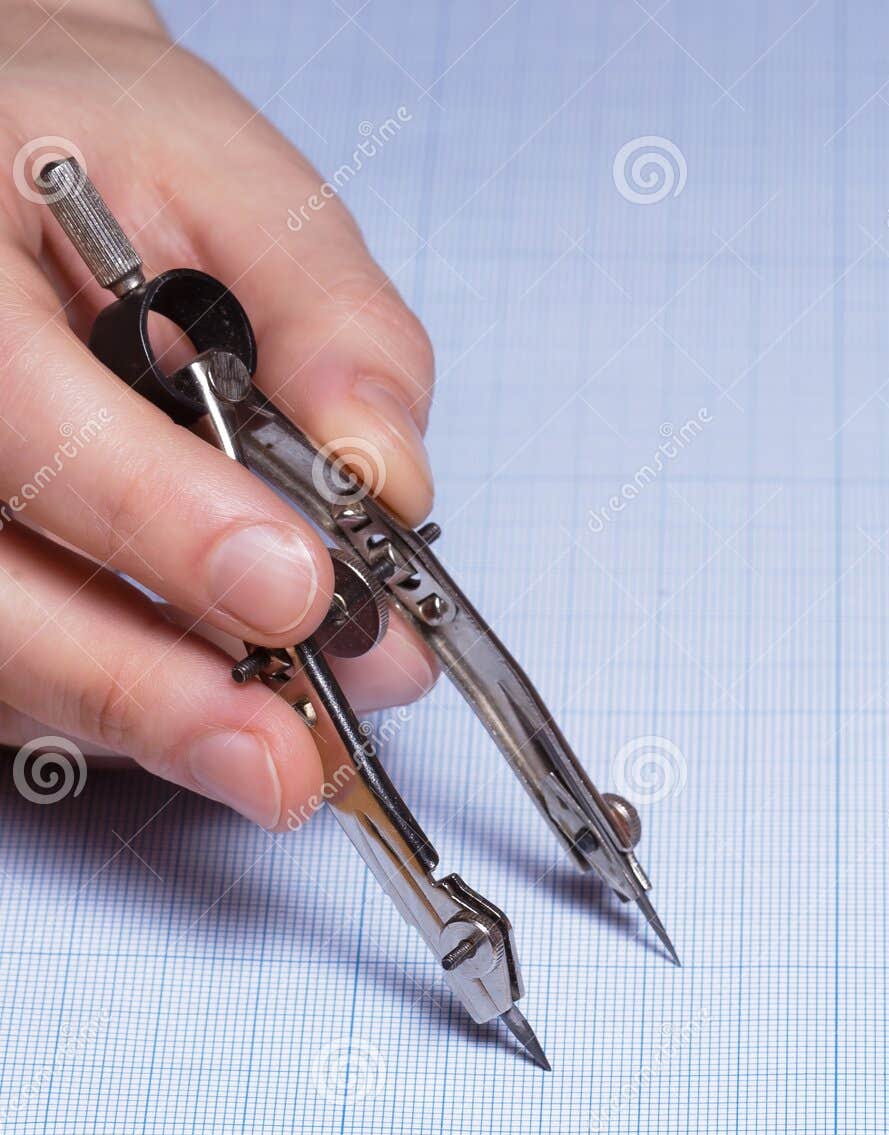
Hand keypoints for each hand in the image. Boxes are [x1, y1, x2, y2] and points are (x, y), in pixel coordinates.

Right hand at [1, 0, 438, 826]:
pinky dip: (117, 711)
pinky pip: (9, 675)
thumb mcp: (235, 183)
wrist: (6, 164)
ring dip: (142, 722)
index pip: (25, 418)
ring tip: (281, 756)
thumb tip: (383, 474)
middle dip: (145, 687)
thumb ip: (329, 319)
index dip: (159, 521)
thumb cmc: (98, 156)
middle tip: (284, 755)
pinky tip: (212, 707)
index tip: (293, 590)